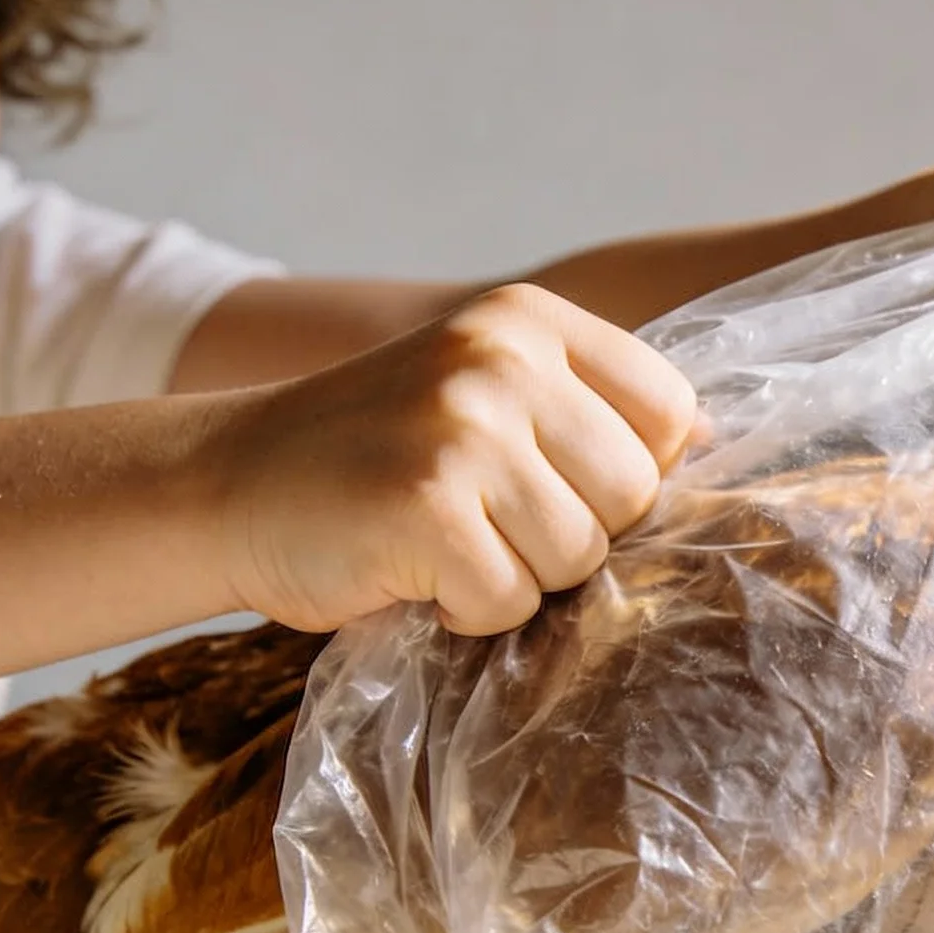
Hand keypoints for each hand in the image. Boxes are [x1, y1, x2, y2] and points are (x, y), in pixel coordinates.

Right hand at [210, 284, 696, 635]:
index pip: (667, 413)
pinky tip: (411, 574)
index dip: (628, 476)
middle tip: (486, 525)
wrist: (222, 483)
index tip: (555, 489)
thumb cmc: (372, 455)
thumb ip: (586, 411)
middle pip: (633, 496)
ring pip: (578, 558)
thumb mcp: (484, 392)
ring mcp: (463, 428)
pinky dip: (464, 613)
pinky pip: (508, 603)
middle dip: (572, 535)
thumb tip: (711, 446)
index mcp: (530, 320)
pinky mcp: (426, 507)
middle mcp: (501, 358)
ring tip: (445, 545)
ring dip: (516, 578)